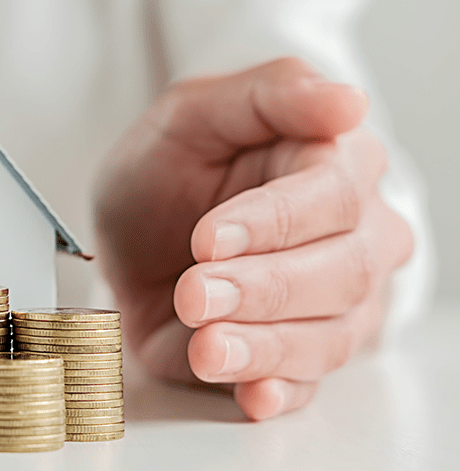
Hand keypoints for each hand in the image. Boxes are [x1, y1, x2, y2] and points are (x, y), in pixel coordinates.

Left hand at [95, 58, 412, 419]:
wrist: (132, 227)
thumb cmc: (172, 165)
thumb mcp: (193, 111)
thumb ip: (268, 93)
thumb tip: (347, 102)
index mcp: (338, 165)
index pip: (333, 196)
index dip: (272, 221)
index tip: (207, 237)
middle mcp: (354, 237)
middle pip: (342, 272)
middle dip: (263, 287)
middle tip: (194, 290)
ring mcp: (332, 303)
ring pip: (330, 335)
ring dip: (265, 344)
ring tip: (205, 343)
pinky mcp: (295, 355)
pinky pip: (306, 385)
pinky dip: (280, 392)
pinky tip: (252, 393)